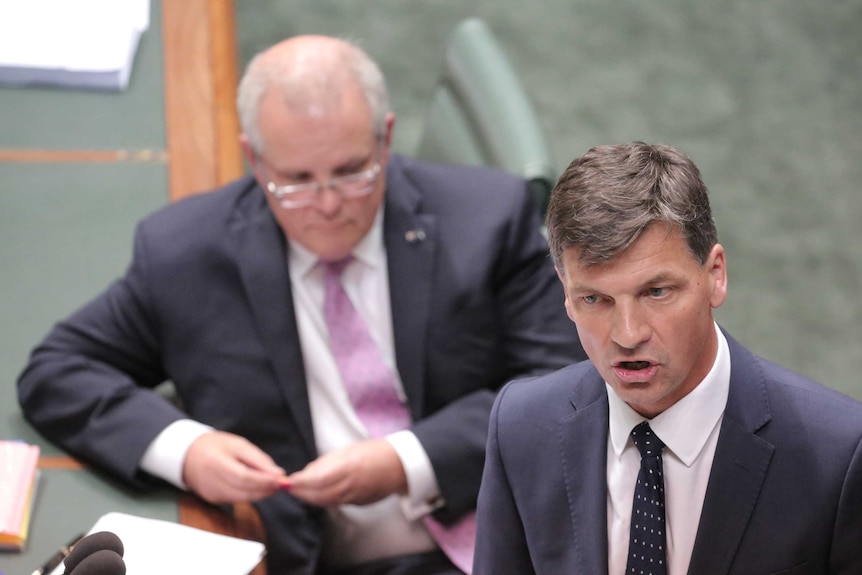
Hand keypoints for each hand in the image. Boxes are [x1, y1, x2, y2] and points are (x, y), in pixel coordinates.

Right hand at [182, 430, 286, 503]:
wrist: (187, 455)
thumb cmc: (215, 446)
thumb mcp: (238, 445)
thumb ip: (258, 459)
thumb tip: (278, 473)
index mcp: (217, 463)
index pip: (244, 477)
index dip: (264, 480)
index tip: (281, 479)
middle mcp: (212, 482)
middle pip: (244, 491)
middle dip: (266, 489)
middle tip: (282, 483)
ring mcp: (211, 493)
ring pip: (242, 499)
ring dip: (260, 494)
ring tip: (273, 485)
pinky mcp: (212, 499)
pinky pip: (236, 500)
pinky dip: (250, 495)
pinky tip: (258, 488)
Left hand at [285, 439, 406, 506]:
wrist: (400, 465)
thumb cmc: (376, 452)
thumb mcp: (349, 449)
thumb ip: (328, 462)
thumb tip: (308, 471)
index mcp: (348, 467)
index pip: (317, 479)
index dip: (301, 482)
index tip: (290, 480)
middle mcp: (350, 485)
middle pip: (319, 494)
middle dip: (302, 492)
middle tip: (290, 488)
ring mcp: (355, 496)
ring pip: (326, 502)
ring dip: (310, 498)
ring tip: (299, 492)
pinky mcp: (359, 503)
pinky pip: (336, 503)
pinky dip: (323, 501)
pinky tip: (316, 496)